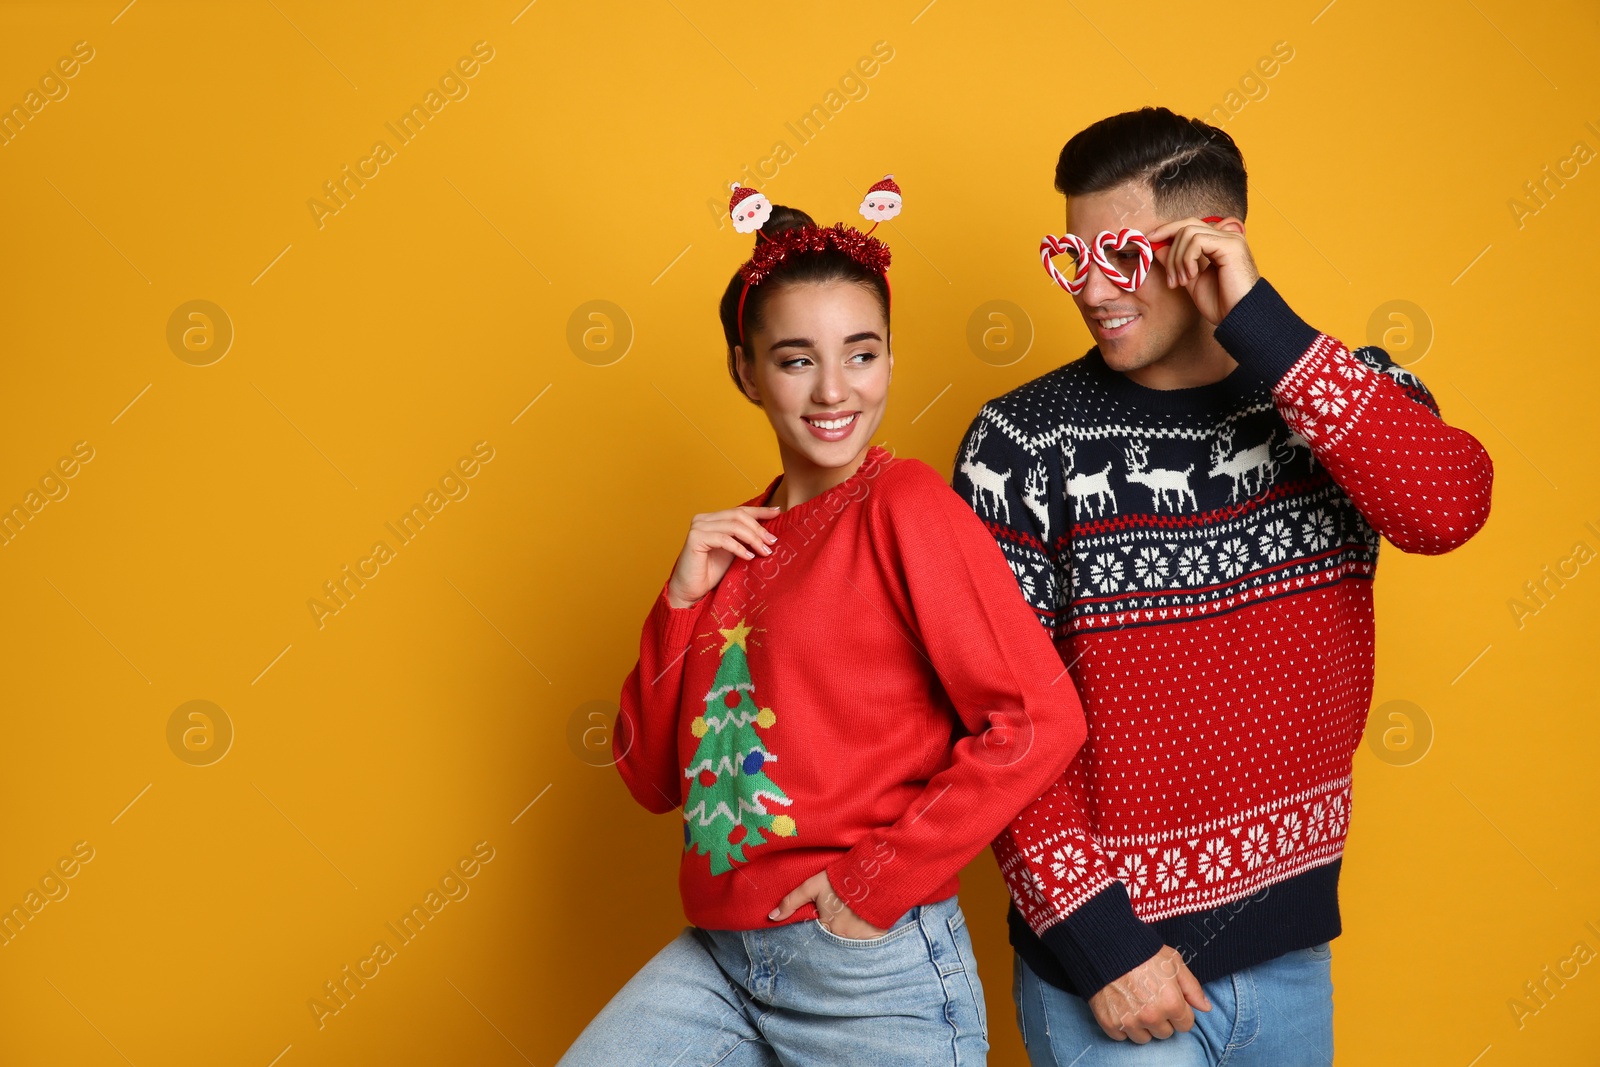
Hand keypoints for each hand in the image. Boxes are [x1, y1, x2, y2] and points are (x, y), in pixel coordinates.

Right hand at [666, 505, 781, 607]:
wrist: (691, 590)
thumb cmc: (711, 572)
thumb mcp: (733, 550)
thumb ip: (744, 538)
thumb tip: (769, 532)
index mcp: (713, 519)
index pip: (740, 510)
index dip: (760, 511)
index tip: (778, 513)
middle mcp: (704, 518)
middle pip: (738, 515)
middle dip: (759, 528)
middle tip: (772, 542)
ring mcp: (698, 527)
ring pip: (733, 526)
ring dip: (753, 538)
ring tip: (764, 551)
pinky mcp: (695, 538)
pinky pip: (724, 539)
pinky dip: (739, 548)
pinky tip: (749, 557)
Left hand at [768, 870, 886, 938]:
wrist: (874, 875)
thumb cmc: (841, 880)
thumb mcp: (812, 886)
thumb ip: (791, 901)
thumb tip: (771, 917)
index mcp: (826, 927)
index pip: (817, 939)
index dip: (817, 935)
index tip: (821, 929)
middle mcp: (842, 938)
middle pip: (833, 946)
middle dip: (832, 943)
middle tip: (836, 930)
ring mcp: (860, 939)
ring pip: (850, 949)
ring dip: (848, 944)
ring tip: (849, 932)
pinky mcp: (877, 937)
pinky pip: (869, 948)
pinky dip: (866, 946)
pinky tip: (865, 937)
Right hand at [1087, 945, 1211, 1042]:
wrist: (1105, 947)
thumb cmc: (1142, 952)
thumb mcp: (1174, 962)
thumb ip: (1192, 987)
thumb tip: (1206, 1008)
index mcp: (1172, 1003)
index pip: (1185, 1025)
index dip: (1178, 1011)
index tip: (1168, 999)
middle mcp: (1152, 1017)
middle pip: (1165, 1033)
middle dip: (1161, 1019)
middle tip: (1150, 998)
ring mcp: (1130, 1022)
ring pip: (1145, 1038)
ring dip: (1142, 1025)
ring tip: (1135, 1003)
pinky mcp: (1111, 1024)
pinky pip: (1122, 1036)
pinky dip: (1122, 1025)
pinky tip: (1121, 1006)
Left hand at [1145, 216, 1258, 325]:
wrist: (1239, 318)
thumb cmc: (1220, 303)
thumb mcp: (1190, 280)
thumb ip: (1176, 262)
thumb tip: (1158, 247)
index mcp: (1219, 242)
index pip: (1189, 226)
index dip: (1167, 230)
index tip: (1150, 242)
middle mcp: (1227, 236)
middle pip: (1186, 225)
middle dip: (1169, 249)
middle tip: (1170, 278)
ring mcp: (1230, 239)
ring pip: (1188, 232)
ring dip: (1177, 259)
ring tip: (1181, 281)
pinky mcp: (1231, 245)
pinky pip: (1197, 241)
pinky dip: (1187, 259)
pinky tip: (1191, 276)